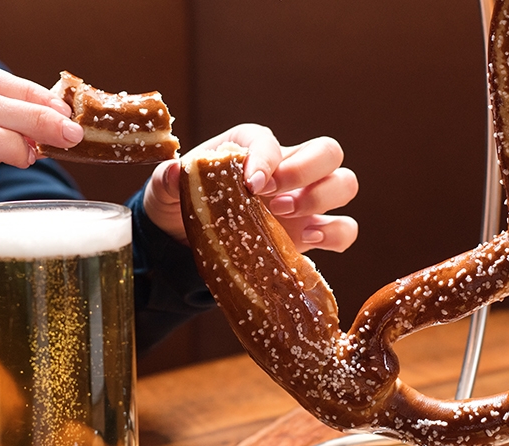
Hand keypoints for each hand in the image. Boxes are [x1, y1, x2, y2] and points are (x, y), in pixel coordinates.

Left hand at [143, 125, 358, 251]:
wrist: (186, 243)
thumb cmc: (181, 205)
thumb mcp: (164, 191)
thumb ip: (166, 180)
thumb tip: (173, 171)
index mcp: (249, 147)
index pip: (269, 139)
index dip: (266, 158)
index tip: (251, 184)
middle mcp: (285, 168)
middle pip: (327, 151)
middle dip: (307, 170)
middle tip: (274, 198)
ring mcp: (303, 200)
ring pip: (344, 183)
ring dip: (323, 197)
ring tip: (286, 216)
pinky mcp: (311, 233)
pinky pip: (344, 229)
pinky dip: (336, 235)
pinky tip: (308, 242)